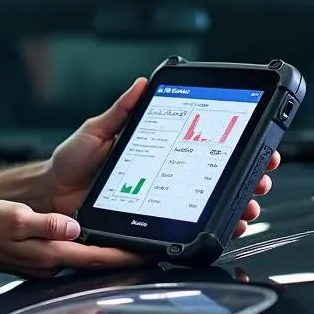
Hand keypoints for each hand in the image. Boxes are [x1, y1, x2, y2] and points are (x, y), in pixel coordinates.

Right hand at [0, 200, 146, 276]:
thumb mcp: (17, 216)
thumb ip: (47, 223)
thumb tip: (73, 226)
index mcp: (50, 253)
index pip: (96, 257)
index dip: (124, 256)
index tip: (147, 254)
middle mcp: (51, 264)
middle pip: (95, 263)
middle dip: (122, 258)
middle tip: (149, 250)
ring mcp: (45, 266)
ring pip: (84, 262)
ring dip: (105, 256)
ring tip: (129, 246)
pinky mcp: (40, 262)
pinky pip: (70, 259)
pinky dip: (87, 253)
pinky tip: (94, 243)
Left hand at [41, 78, 280, 235]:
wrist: (52, 197)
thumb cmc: (71, 163)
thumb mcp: (96, 130)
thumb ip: (120, 111)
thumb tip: (141, 84)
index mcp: (158, 150)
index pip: (204, 146)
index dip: (234, 145)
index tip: (256, 142)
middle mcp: (166, 176)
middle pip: (217, 178)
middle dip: (248, 177)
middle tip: (261, 176)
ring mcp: (163, 203)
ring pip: (211, 206)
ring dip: (239, 205)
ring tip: (250, 204)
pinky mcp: (154, 226)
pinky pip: (188, 229)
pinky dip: (215, 229)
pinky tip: (229, 226)